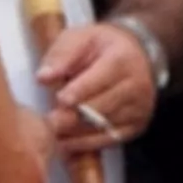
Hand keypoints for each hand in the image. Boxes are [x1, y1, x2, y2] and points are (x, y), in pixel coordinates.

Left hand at [36, 21, 154, 153]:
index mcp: (123, 59)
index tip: (60, 99)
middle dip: (72, 116)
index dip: (80, 90)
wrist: (136, 54)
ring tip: (52, 134)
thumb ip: (61, 55)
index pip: (101, 78)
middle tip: (49, 123)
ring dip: (75, 133)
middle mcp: (137, 86)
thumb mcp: (80, 37)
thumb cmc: (101, 46)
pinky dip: (84, 145)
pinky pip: (107, 140)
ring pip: (102, 128)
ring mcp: (139, 109)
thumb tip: (43, 77)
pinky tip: (65, 144)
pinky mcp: (136, 126)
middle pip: (101, 107)